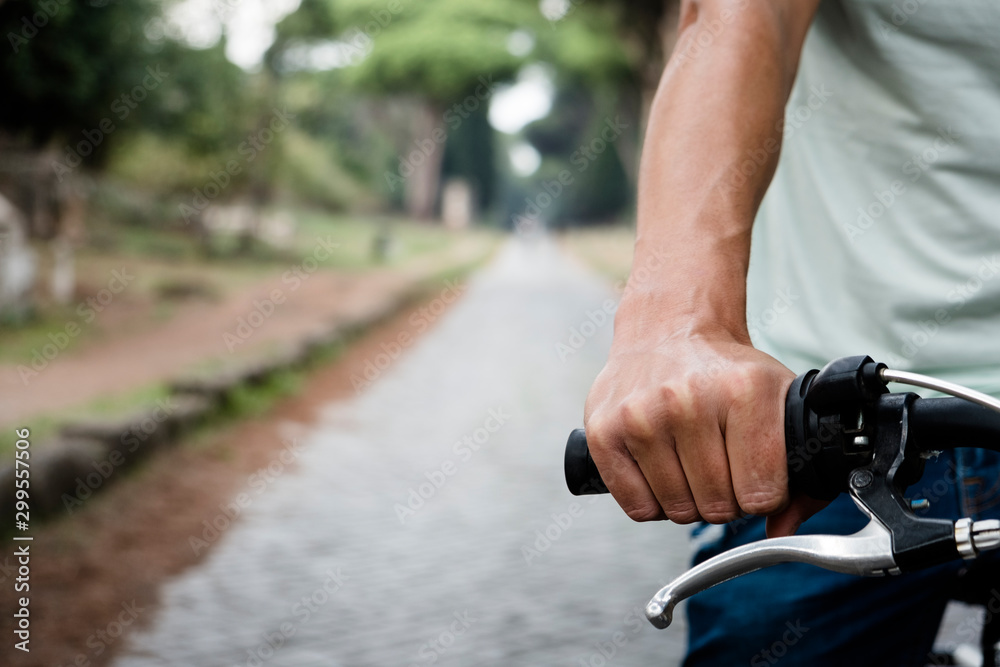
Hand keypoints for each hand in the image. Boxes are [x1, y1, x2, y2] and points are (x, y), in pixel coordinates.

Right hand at [584, 329, 821, 534]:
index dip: (762, 494)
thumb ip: (797, 472)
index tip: (754, 471)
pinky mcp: (604, 431)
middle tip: (719, 466)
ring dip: (687, 500)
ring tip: (688, 463)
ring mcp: (640, 416)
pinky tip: (660, 468)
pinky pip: (637, 507)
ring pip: (678, 511)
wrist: (669, 328)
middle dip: (724, 498)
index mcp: (743, 391)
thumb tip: (782, 531)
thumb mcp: (776, 402)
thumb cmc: (723, 371)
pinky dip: (652, 501)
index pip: (762, 495)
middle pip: (718, 507)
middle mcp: (688, 401)